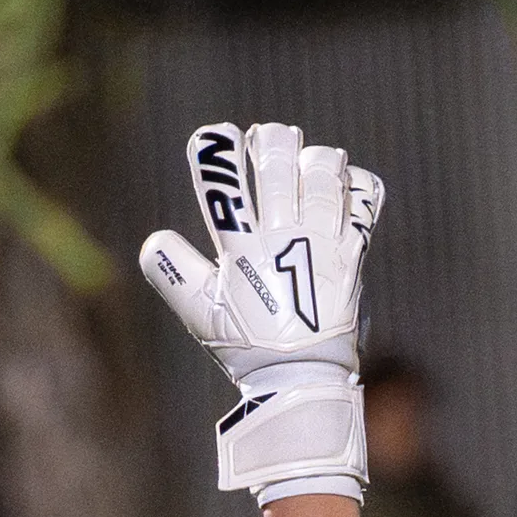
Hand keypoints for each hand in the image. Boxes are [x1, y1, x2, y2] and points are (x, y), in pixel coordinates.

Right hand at [140, 120, 383, 506]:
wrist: (302, 381)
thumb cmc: (248, 348)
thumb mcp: (202, 317)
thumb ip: (175, 276)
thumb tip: (152, 243)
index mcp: (243, 254)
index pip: (223, 188)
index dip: (215, 154)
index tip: (213, 136)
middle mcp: (284, 241)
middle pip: (277, 166)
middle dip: (269, 142)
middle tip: (267, 138)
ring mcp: (322, 244)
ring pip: (323, 174)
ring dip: (314, 158)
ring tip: (309, 158)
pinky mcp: (353, 255)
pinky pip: (363, 202)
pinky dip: (356, 185)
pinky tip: (344, 184)